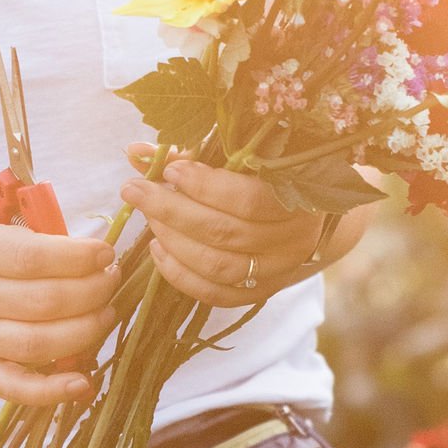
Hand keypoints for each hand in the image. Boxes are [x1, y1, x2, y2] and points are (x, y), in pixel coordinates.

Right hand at [0, 205, 117, 406]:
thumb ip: (30, 221)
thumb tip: (87, 238)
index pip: (30, 258)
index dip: (76, 257)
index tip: (105, 252)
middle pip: (42, 302)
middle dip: (91, 291)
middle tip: (111, 279)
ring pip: (36, 345)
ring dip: (83, 332)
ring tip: (106, 313)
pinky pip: (14, 387)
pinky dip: (51, 392)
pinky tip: (84, 383)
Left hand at [124, 147, 354, 309]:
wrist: (312, 216)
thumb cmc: (269, 176)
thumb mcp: (241, 158)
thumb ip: (192, 155)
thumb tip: (136, 153)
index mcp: (299, 196)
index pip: (248, 200)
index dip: (205, 186)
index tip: (171, 170)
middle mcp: (294, 239)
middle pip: (226, 234)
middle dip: (173, 211)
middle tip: (136, 191)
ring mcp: (279, 270)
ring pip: (219, 266)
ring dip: (174, 242)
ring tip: (149, 219)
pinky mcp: (262, 293)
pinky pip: (218, 294)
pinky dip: (181, 275)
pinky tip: (160, 251)